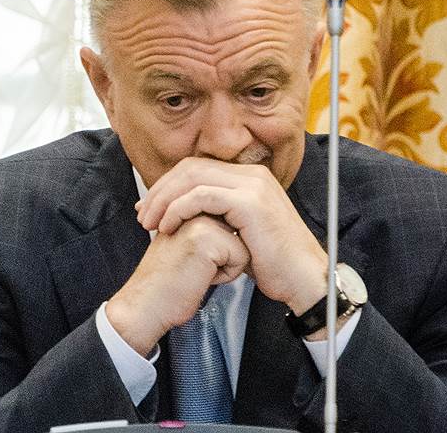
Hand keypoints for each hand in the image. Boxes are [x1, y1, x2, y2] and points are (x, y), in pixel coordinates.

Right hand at [106, 215, 248, 355]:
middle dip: (224, 257)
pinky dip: (225, 276)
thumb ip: (208, 229)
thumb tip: (236, 229)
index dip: (220, 250)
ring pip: (242, 244)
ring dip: (225, 266)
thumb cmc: (166, 282)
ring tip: (195, 271)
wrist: (146, 304)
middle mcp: (193, 208)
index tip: (194, 262)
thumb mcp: (186, 245)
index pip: (229, 222)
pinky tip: (199, 277)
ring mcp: (200, 221)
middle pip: (238, 233)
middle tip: (192, 268)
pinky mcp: (207, 237)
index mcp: (187, 206)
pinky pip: (241, 258)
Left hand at [135, 157, 327, 315]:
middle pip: (191, 167)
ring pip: (192, 177)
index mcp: (250, 177)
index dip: (168, 185)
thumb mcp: (240, 232)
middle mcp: (252, 174)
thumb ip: (218, 216)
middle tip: (143, 214)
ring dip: (164, 199)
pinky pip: (201, 196)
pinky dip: (178, 209)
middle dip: (161, 189)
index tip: (150, 208)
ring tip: (150, 222)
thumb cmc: (273, 263)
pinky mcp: (250, 202)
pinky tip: (168, 226)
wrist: (303, 279)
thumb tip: (188, 216)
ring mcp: (253, 185)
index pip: (197, 167)